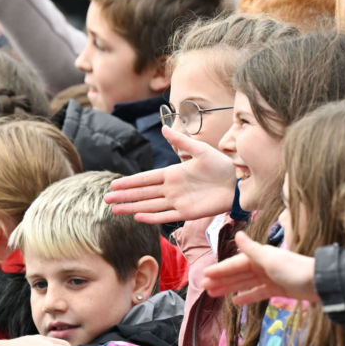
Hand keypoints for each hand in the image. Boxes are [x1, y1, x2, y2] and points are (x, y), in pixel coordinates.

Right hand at [105, 127, 234, 223]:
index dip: (129, 182)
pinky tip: (137, 217)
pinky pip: (165, 216)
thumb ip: (181, 142)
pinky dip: (151, 217)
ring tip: (115, 210)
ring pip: (149, 205)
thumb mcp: (201, 150)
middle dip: (124, 196)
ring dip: (132, 207)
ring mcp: (177, 201)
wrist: (238, 183)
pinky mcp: (187, 213)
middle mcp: (171, 188)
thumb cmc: (221, 165)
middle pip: (142, 193)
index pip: (145, 179)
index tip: (114, 185)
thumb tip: (164, 128)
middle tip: (106, 200)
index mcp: (172, 173)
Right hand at [202, 231, 318, 304]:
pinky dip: (247, 296)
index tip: (204, 275)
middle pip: (238, 273)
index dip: (220, 269)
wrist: (321, 283)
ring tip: (214, 294)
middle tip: (204, 287)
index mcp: (259, 257)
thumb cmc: (295, 269)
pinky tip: (236, 302)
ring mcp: (270, 278)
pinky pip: (257, 292)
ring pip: (245, 283)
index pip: (234, 264)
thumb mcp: (270, 259)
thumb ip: (252, 249)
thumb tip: (237, 235)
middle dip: (221, 279)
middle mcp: (263, 265)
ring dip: (230, 288)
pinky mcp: (277, 289)